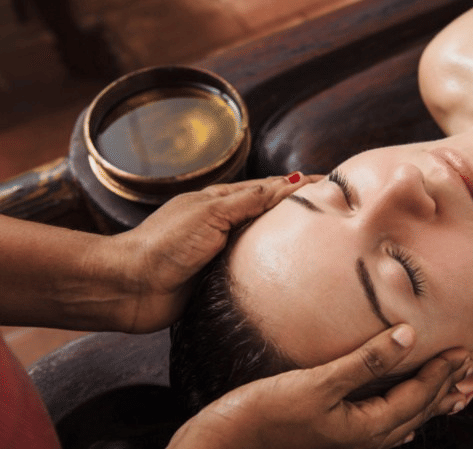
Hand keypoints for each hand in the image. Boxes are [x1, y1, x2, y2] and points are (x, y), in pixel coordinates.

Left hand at [106, 174, 312, 332]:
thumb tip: (287, 183)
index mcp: (220, 202)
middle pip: (270, 214)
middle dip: (299, 210)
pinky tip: (294, 272)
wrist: (131, 287)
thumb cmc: (164, 244)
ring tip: (324, 239)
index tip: (330, 182)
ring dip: (290, 241)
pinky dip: (275, 268)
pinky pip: (255, 272)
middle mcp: (224, 226)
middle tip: (335, 210)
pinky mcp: (222, 281)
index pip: (268, 189)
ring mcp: (224, 254)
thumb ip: (249, 200)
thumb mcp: (210, 213)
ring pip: (265, 244)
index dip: (298, 186)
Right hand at [167, 324, 472, 448]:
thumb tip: (407, 335)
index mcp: (367, 428)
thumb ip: (365, 361)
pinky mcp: (337, 432)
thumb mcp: (318, 383)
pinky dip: (403, 403)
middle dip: (445, 384)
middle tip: (468, 359)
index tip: (466, 347)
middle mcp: (366, 439)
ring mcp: (351, 439)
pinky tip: (398, 395)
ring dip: (428, 394)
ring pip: (404, 417)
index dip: (444, 371)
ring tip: (445, 375)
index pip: (420, 396)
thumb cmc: (267, 414)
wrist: (227, 443)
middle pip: (418, 409)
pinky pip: (385, 420)